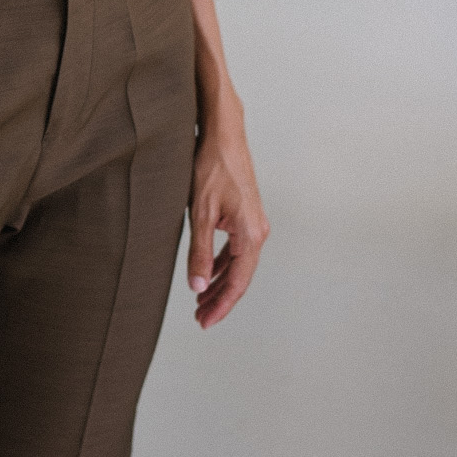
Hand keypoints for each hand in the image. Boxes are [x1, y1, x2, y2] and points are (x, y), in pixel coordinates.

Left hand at [186, 107, 268, 328]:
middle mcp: (258, 231)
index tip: (204, 322)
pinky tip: (209, 271)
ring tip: (201, 299)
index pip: (237, 282)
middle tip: (200, 317)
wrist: (223, 135)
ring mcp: (254, 223)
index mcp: (250, 235)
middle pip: (240, 277)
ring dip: (220, 282)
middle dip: (219, 299)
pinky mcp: (246, 215)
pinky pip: (236, 249)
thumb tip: (198, 287)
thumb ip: (200, 252)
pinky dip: (222, 263)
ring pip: (238, 264)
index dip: (220, 305)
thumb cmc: (212, 167)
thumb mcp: (200, 213)